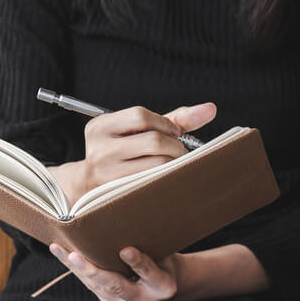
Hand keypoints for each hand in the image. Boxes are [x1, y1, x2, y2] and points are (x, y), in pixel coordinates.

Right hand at [47, 103, 216, 204]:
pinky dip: (166, 176)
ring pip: (156, 162)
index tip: (172, 132)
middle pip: (152, 140)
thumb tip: (211, 109)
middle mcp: (98, 147)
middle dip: (174, 145)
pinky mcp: (115, 191)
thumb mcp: (137, 132)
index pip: (140, 115)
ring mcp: (104, 171)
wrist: (88, 187)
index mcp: (99, 126)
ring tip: (172, 164)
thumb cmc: (121, 154)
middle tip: (177, 151)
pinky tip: (165, 176)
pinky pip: (153, 180)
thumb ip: (173, 119)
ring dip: (173, 162)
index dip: (164, 123)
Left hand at [49, 244, 179, 300]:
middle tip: (75, 256)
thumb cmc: (164, 262)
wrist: (162, 288)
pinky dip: (74, 268)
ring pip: (96, 285)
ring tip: (58, 248)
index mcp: (163, 287)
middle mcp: (142, 300)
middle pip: (116, 286)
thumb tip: (132, 218)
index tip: (126, 250)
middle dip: (94, 271)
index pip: (150, 274)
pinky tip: (60, 252)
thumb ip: (152, 245)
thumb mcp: (167, 255)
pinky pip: (89, 284)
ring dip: (75, 267)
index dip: (139, 263)